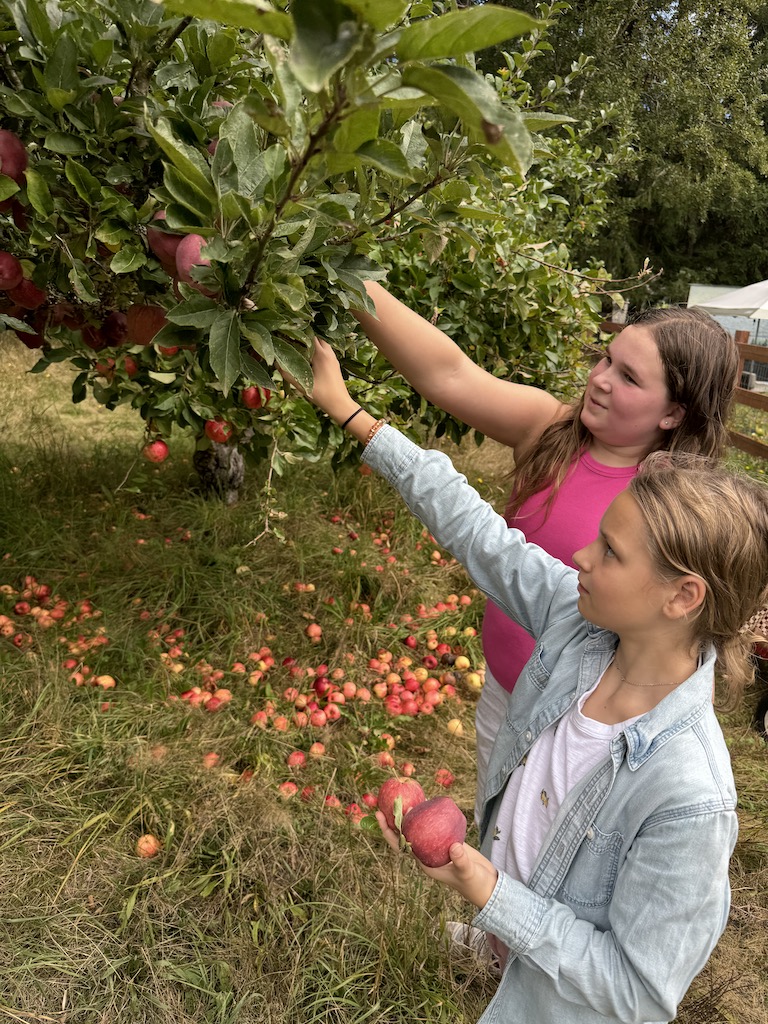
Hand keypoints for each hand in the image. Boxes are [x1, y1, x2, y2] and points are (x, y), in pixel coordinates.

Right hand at [284, 336, 357, 422]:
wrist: (340, 404)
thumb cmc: (323, 395)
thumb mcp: (302, 385)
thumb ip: (288, 374)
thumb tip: (275, 363)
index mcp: (321, 355)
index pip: (309, 336)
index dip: (298, 334)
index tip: (287, 334)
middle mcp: (329, 353)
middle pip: (316, 337)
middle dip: (305, 337)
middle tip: (292, 341)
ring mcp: (333, 358)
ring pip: (322, 344)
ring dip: (312, 344)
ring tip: (299, 348)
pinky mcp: (335, 364)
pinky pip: (325, 351)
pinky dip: (317, 350)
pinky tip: (309, 358)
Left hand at [376, 811, 497, 909]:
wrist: (487, 884)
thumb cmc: (474, 883)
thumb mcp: (467, 872)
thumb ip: (461, 861)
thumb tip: (453, 846)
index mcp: (425, 862)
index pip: (401, 845)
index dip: (389, 832)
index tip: (381, 816)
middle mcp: (427, 853)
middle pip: (406, 834)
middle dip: (395, 819)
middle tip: (388, 801)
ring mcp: (436, 847)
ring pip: (419, 828)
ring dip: (412, 815)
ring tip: (405, 797)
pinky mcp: (447, 840)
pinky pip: (434, 825)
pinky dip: (429, 814)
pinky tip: (429, 802)